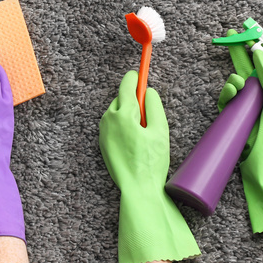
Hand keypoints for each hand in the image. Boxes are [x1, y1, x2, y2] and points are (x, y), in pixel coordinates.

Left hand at [99, 71, 198, 262]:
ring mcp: (103, 131)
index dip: (135, 78)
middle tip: (148, 114)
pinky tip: (134, 141)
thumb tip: (149, 92)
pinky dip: (122, 125)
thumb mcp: (160, 131)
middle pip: (121, 99)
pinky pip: (112, 125)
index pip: (127, 86)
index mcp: (123, 114)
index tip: (139, 73)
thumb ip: (154, 107)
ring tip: (143, 134)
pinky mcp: (102, 142)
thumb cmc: (151, 161)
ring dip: (128, 114)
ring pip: (116, 112)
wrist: (137, 189)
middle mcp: (108, 119)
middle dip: (133, 100)